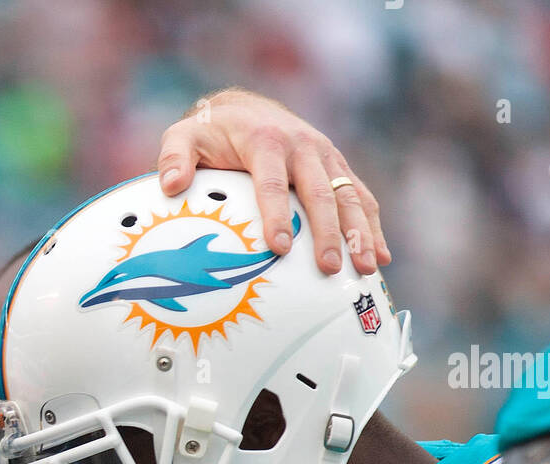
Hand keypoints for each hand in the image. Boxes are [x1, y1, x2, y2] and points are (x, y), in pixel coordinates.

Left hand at [156, 88, 387, 275]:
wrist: (247, 108)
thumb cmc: (212, 133)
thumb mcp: (186, 137)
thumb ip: (175, 156)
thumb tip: (170, 184)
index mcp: (265, 141)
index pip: (272, 183)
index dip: (277, 216)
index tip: (280, 247)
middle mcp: (302, 147)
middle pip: (320, 194)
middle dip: (327, 233)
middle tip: (329, 269)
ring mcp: (325, 157)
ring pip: (349, 196)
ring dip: (361, 233)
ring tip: (366, 268)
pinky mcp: (337, 168)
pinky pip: (360, 197)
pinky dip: (372, 226)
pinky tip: (379, 257)